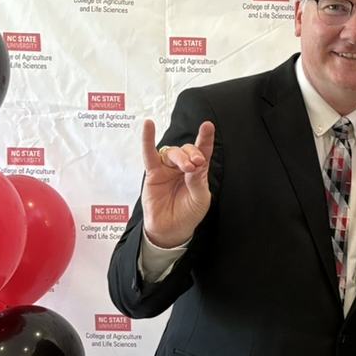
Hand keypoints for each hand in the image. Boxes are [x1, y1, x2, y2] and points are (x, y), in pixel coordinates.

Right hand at [140, 118, 214, 247]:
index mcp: (198, 172)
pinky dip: (147, 140)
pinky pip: (149, 154)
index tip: (208, 126)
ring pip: (172, 152)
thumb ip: (198, 182)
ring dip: (180, 156)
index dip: (206, 139)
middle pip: (187, 150)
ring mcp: (167, 169)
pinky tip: (148, 125)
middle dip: (192, 154)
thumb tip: (194, 165)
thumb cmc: (188, 213)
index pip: (203, 151)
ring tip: (187, 167)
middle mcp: (183, 167)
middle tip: (196, 165)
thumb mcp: (200, 199)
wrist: (171, 229)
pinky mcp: (153, 173)